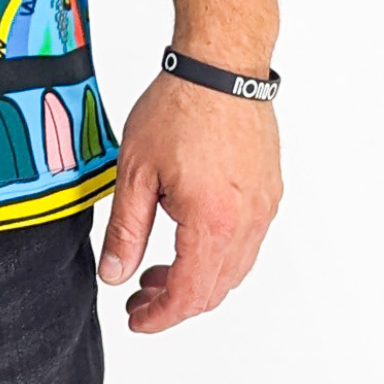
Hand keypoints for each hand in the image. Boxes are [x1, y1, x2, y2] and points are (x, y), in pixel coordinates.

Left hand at [98, 71, 281, 332]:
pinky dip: (218, 253)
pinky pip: (247, 241)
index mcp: (211, 223)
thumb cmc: (179, 105)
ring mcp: (262, 208)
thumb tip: (115, 274)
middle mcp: (246, 222)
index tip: (136, 318)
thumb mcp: (136, 169)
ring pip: (233, 269)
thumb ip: (125, 228)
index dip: (159, 316)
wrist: (220, 65)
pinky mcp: (269, 191)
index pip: (188, 295)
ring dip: (197, 278)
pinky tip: (190, 236)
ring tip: (159, 268)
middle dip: (174, 301)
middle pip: (213, 289)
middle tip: (140, 295)